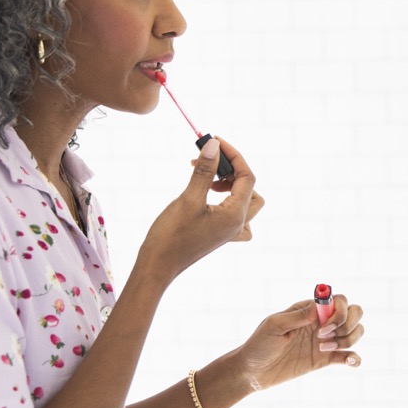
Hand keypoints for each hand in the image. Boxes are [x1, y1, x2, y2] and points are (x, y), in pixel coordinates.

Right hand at [140, 137, 261, 280]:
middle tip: (210, 163)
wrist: (158, 265)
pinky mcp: (219, 234)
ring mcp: (229, 231)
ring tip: (206, 179)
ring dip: (231, 185)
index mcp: (236, 215)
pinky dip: (227, 200)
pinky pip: (235, 214)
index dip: (233, 155)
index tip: (215, 141)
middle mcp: (237, 224)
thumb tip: (214, 145)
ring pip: (246, 201)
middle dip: (233, 170)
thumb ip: (204, 171)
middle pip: (250, 188)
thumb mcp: (189, 198)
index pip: (247, 176)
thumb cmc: (171, 235)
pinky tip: (207, 196)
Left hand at [234, 294, 363, 391]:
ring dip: (348, 341)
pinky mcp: (325, 359)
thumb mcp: (274, 326)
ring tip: (323, 349)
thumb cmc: (259, 344)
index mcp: (310, 309)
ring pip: (355, 332)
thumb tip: (319, 307)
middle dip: (348, 324)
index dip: (339, 312)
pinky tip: (349, 361)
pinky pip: (349, 356)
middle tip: (324, 337)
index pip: (340, 300)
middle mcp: (322, 322)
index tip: (323, 326)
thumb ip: (297, 316)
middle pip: (354, 313)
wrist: (252, 371)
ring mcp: (325, 340)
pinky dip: (355, 358)